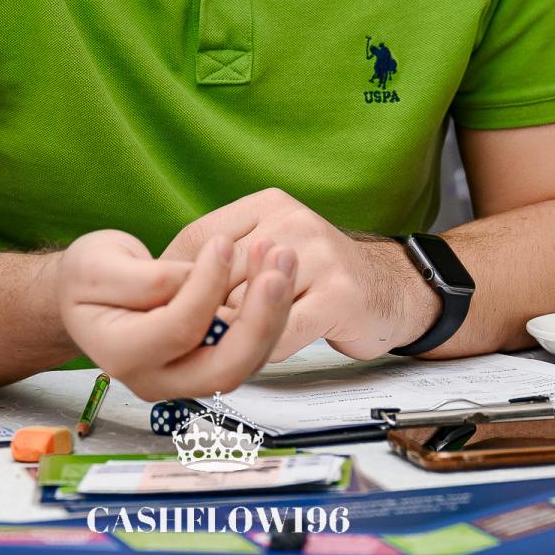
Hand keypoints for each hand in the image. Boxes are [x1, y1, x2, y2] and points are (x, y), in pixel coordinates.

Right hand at [55, 230, 294, 400]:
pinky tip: (274, 270)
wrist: (86, 297)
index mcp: (122, 354)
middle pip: (225, 367)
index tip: (222, 242)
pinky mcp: (209, 363)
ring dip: (274, 312)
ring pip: (246, 362)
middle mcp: (157, 379)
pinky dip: (269, 313)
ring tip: (282, 257)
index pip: (179, 329)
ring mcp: (186, 378)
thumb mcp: (98, 265)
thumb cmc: (87, 278)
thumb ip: (147, 279)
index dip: (207, 285)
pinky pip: (251, 349)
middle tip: (278, 267)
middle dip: (260, 318)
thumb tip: (196, 278)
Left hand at [162, 189, 438, 361]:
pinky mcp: (338, 296)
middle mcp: (293, 222)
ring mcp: (319, 257)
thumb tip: (161, 285)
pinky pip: (281, 333)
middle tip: (192, 337)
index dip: (175, 278)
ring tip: (235, 343)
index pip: (200, 238)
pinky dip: (269, 349)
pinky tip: (272, 349)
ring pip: (248, 307)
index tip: (162, 305)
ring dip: (237, 334)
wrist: (393, 291)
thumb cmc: (319, 277)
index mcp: (270, 205)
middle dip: (204, 312)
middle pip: (220, 275)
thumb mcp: (272, 248)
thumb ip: (227, 259)